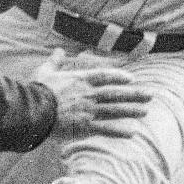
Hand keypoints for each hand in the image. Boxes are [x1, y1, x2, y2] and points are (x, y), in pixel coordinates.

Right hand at [35, 48, 150, 138]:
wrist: (33, 110)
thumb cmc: (37, 90)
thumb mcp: (46, 72)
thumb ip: (55, 61)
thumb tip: (59, 50)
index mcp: (80, 80)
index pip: (105, 76)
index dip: (119, 77)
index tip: (132, 78)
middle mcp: (88, 94)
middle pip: (116, 93)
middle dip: (134, 94)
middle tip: (150, 95)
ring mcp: (88, 111)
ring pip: (114, 110)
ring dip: (131, 111)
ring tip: (145, 111)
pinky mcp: (84, 126)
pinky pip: (105, 129)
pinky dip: (118, 131)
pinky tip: (131, 133)